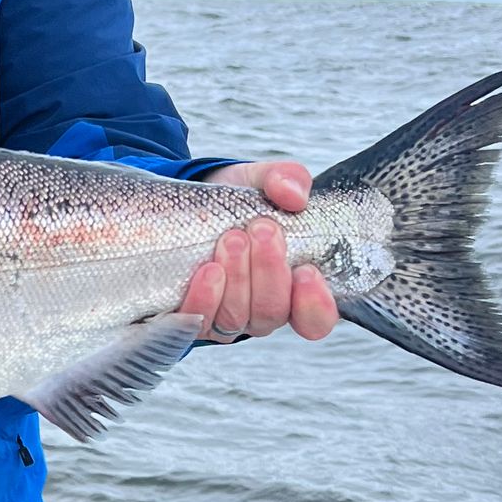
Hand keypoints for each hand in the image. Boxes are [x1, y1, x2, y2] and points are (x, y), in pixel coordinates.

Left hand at [180, 161, 337, 344]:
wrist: (186, 206)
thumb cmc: (237, 203)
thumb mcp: (264, 181)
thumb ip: (288, 180)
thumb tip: (293, 195)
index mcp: (292, 288)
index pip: (315, 319)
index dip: (315, 305)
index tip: (307, 271)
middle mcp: (261, 310)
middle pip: (272, 312)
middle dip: (269, 271)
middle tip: (262, 229)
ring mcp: (226, 318)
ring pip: (237, 317)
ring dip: (238, 278)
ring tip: (232, 239)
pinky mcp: (191, 318)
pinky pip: (198, 321)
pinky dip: (205, 298)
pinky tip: (208, 270)